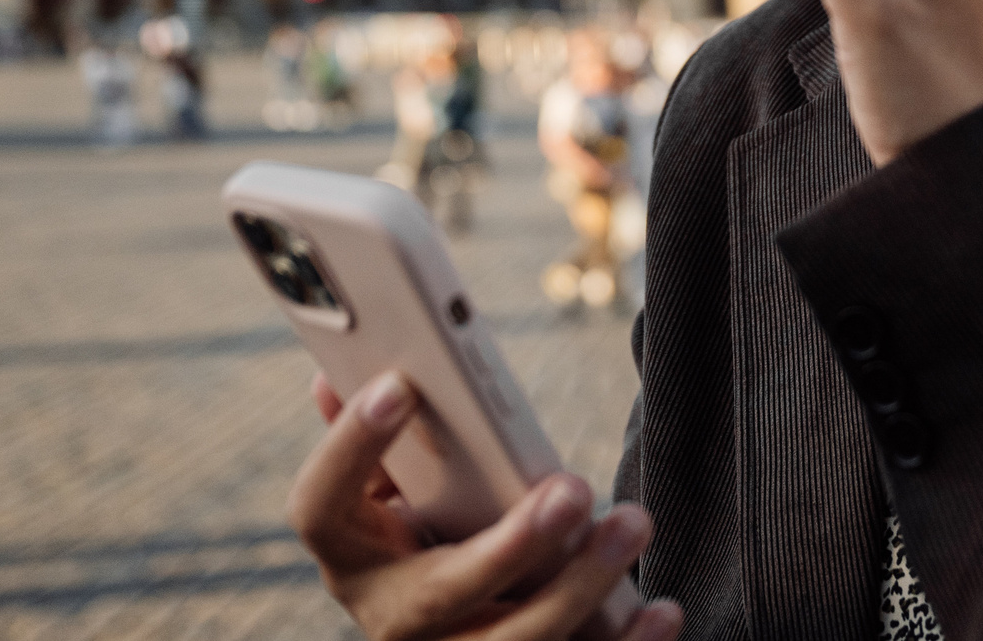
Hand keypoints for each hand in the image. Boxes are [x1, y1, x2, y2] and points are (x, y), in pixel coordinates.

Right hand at [289, 370, 681, 640]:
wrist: (451, 633)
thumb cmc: (428, 532)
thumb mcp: (392, 488)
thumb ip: (374, 435)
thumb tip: (339, 367)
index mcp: (353, 553)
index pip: (320, 506)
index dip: (350, 447)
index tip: (400, 384)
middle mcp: (391, 616)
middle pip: (441, 590)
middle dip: (512, 544)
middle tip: (573, 490)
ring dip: (581, 588)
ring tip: (633, 524)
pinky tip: (662, 611)